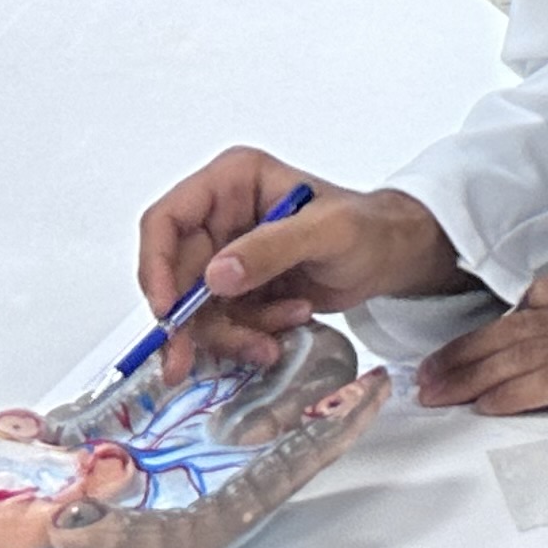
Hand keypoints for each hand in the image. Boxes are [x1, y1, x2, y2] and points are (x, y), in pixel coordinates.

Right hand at [134, 150, 468, 373]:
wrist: (392, 258)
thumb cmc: (368, 228)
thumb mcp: (327, 232)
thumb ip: (272, 248)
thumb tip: (214, 276)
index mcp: (232, 183)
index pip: (166, 222)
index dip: (155, 267)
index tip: (169, 313)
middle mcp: (219, 217)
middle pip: (173, 278)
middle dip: (190, 323)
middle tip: (189, 365)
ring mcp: (226, 256)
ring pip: (194, 311)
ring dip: (232, 333)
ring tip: (279, 334)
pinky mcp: (237, 291)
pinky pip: (221, 325)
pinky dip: (248, 337)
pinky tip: (286, 328)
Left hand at [417, 267, 547, 416]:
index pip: (543, 296)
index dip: (503, 320)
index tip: (480, 336)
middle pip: (515, 326)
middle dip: (467, 350)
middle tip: (431, 369)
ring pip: (517, 354)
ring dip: (470, 375)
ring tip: (436, 391)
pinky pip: (543, 382)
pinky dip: (508, 393)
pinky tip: (483, 404)